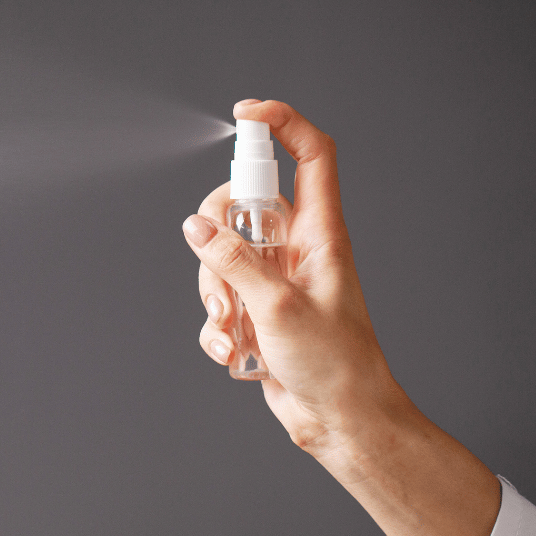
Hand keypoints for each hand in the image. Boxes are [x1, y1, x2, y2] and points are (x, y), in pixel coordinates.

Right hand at [183, 99, 400, 451]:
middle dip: (216, 238)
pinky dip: (217, 327)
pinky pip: (220, 299)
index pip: (311, 155)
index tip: (243, 115)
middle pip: (243, 205)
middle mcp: (296, 248)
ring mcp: (274, 279)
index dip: (281, 123)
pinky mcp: (257, 310)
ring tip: (231, 330)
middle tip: (221, 273)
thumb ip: (234, 261)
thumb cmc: (334, 363)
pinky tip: (233, 353)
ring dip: (214, 295)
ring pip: (221, 256)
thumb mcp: (278, 306)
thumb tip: (196, 226)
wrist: (340, 420)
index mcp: (320, 233)